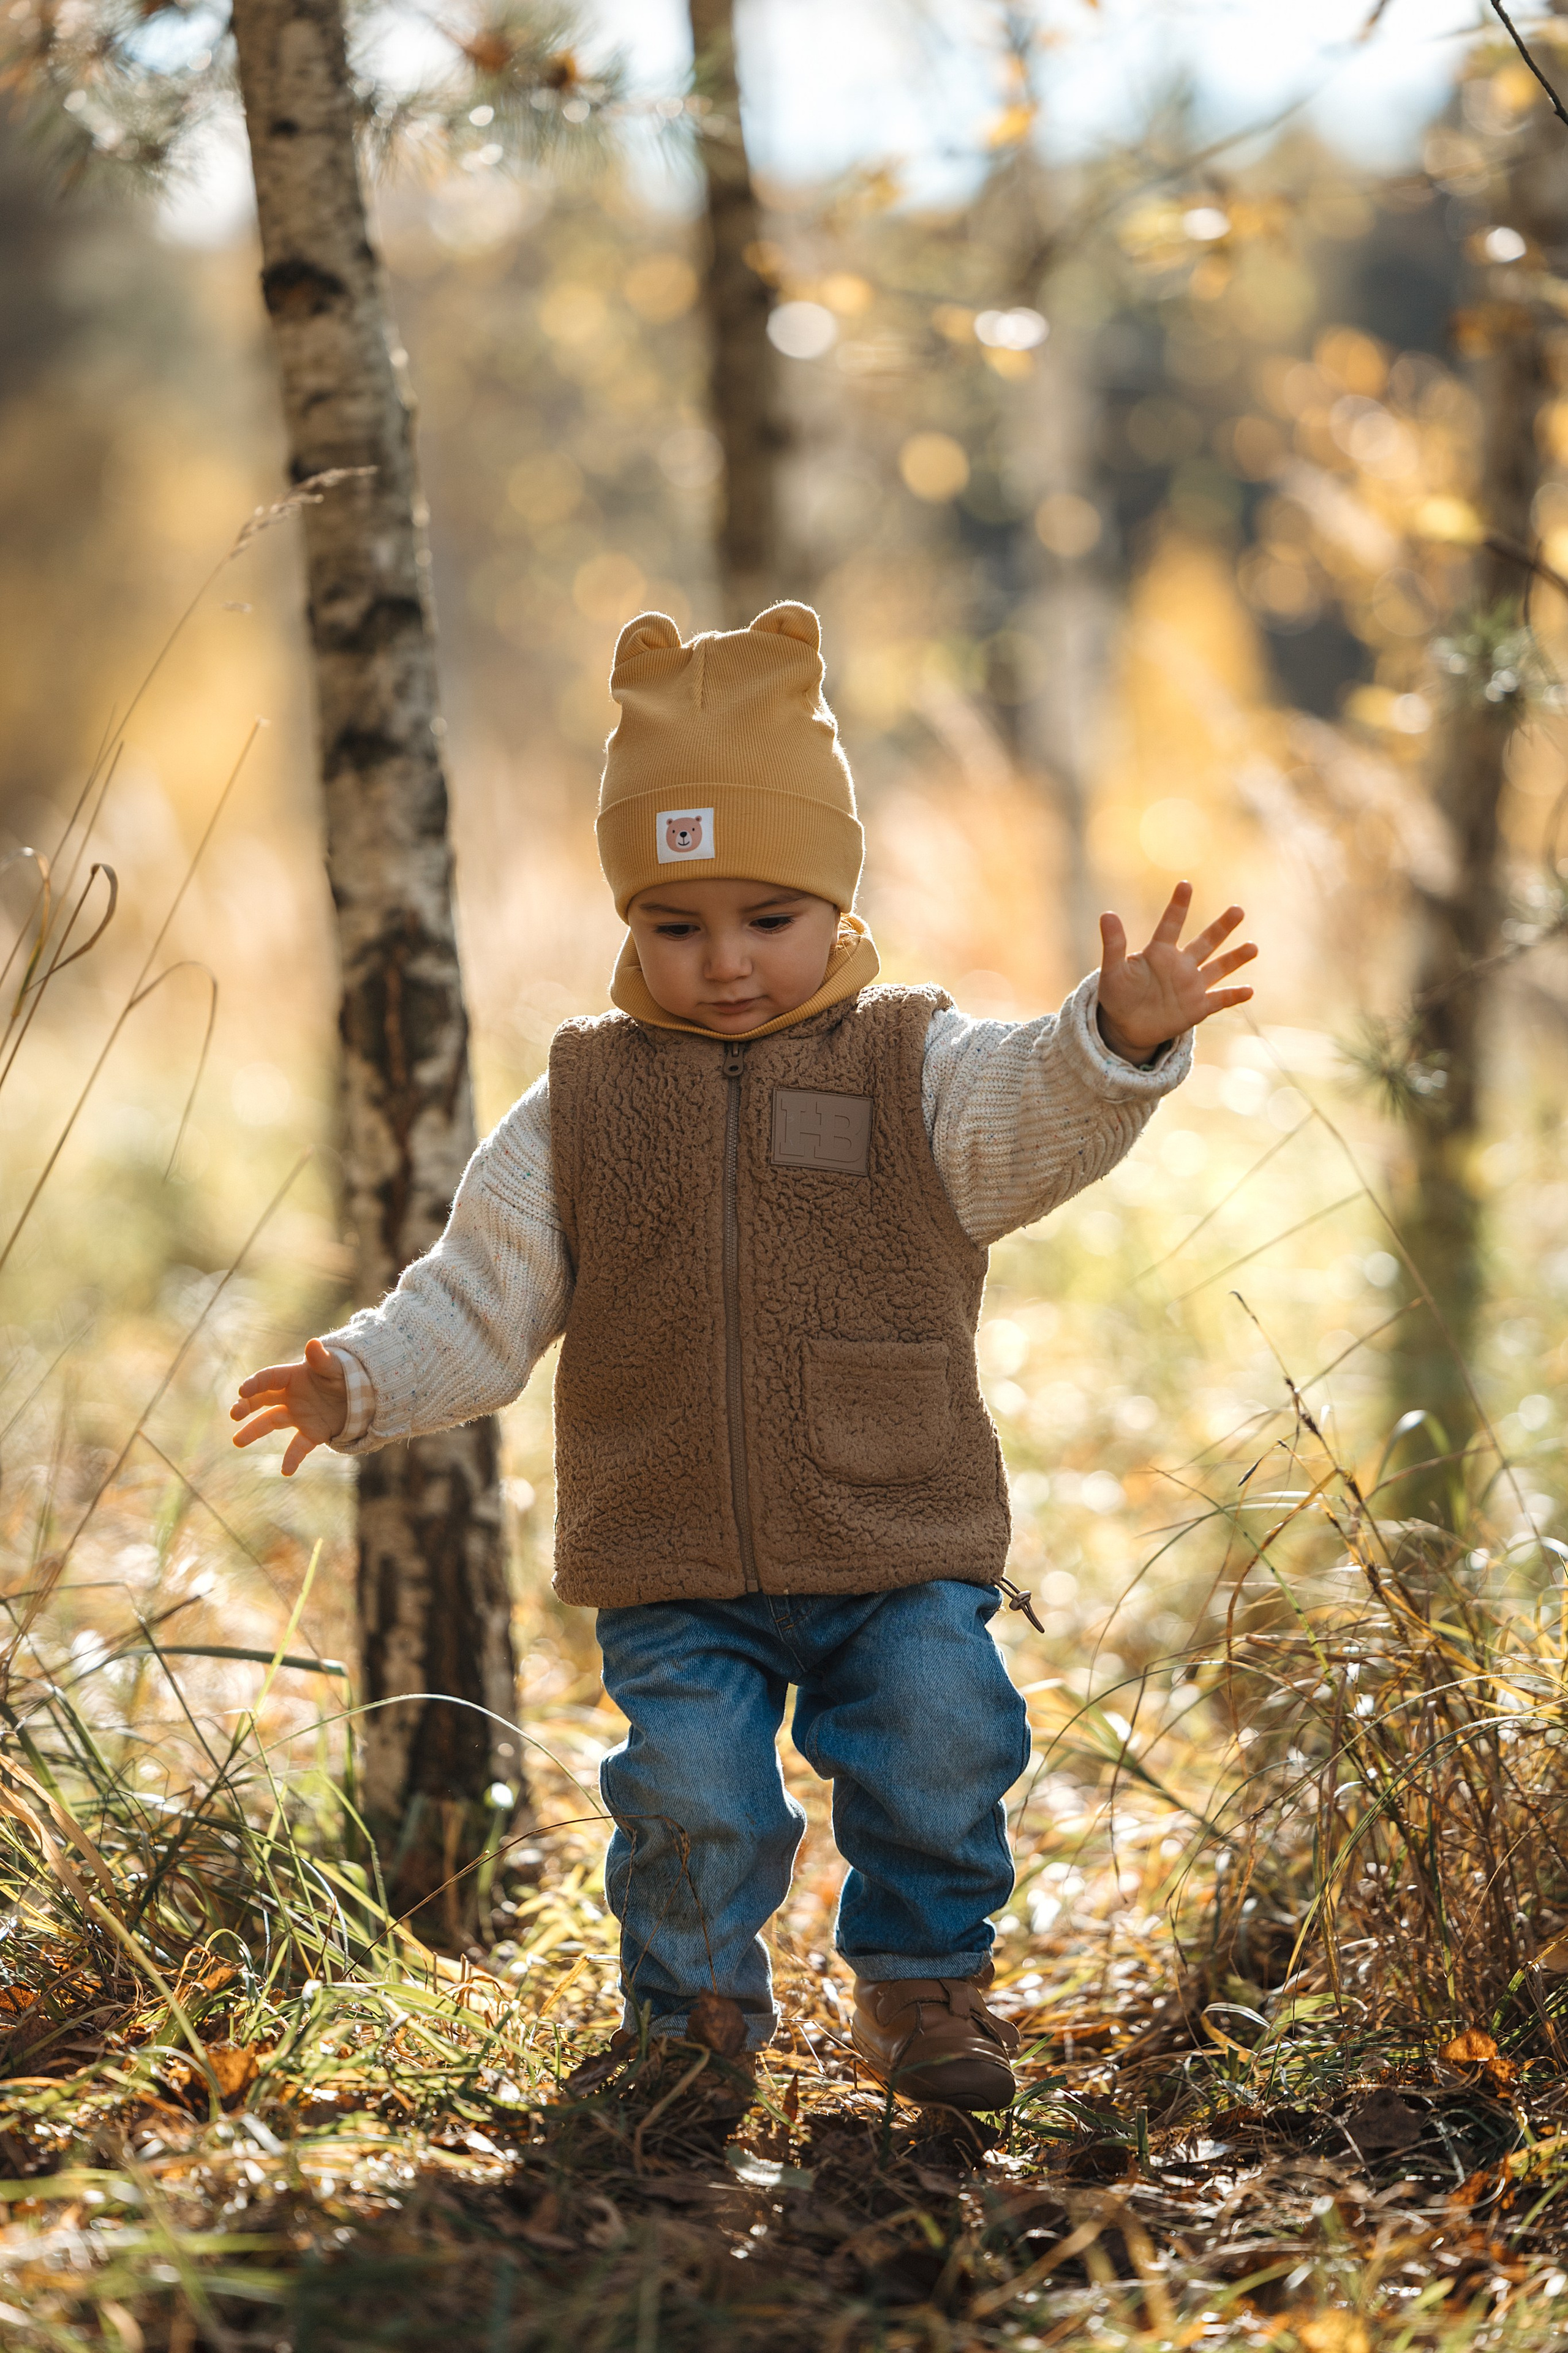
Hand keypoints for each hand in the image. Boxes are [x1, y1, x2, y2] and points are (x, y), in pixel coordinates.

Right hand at [230, 1337, 347, 1475]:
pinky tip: (286, 1471)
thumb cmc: (344, 1374)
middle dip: (246, 1406)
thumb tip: (313, 1343)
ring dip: (254, 1431)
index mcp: (293, 1376)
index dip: (255, 1383)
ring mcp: (299, 1415)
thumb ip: (321, 1359)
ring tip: (237, 1441)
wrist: (360, 1393)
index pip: (269, 1378)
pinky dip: (292, 1458)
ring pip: (271, 1422)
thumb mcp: (335, 1367)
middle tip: (234, 1414)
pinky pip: (298, 1446)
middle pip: (262, 1400)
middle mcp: (291, 1396)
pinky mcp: (311, 1432)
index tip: (243, 1391)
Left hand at [1096, 881, 1255, 1063]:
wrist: (1126, 1026)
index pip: (1170, 925)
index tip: (1185, 884)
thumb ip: (1114, 945)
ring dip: (1235, 959)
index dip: (1178, 906)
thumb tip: (1107, 914)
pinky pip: (1219, 1000)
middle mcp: (1180, 965)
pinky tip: (1250, 990)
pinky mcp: (1197, 1008)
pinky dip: (1234, 996)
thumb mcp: (1113, 971)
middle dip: (1221, 927)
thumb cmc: (1118, 994)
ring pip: (1218, 968)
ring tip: (1253, 947)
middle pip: (1205, 943)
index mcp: (1159, 952)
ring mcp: (1191, 986)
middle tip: (1238, 910)